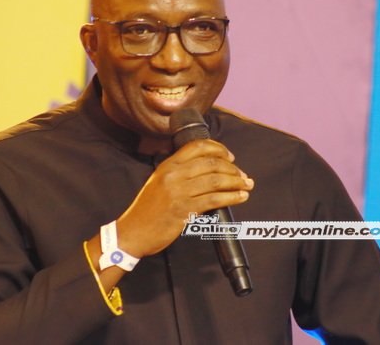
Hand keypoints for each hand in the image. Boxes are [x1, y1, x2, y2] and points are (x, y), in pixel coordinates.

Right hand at [116, 139, 253, 258]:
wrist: (132, 232)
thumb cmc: (147, 210)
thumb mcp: (158, 182)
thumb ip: (178, 173)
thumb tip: (206, 170)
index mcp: (168, 165)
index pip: (198, 146)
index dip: (219, 149)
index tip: (231, 157)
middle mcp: (173, 174)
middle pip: (212, 163)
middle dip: (233, 169)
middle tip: (244, 176)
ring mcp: (178, 191)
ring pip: (216, 180)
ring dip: (237, 182)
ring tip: (247, 185)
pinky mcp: (184, 209)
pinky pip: (214, 199)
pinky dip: (232, 197)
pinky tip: (240, 197)